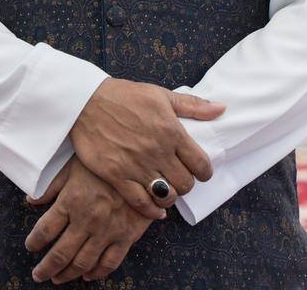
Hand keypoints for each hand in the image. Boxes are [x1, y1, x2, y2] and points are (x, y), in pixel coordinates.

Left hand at [25, 155, 156, 283]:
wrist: (141, 163)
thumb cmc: (105, 162)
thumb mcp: (74, 165)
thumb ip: (52, 185)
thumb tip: (31, 200)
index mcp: (71, 201)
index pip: (45, 230)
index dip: (34, 242)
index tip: (30, 246)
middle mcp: (86, 220)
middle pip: (60, 253)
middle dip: (46, 267)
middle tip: (38, 275)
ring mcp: (106, 231)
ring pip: (82, 262)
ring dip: (68, 274)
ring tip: (58, 279)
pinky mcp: (125, 236)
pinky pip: (109, 263)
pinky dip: (97, 273)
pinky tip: (88, 276)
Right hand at [69, 78, 224, 217]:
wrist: (86, 101)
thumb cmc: (125, 95)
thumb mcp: (160, 94)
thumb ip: (192, 105)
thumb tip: (221, 109)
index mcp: (171, 130)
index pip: (201, 165)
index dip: (204, 171)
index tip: (198, 170)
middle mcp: (157, 151)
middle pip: (186, 184)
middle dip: (186, 183)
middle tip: (178, 178)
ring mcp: (137, 165)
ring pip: (166, 196)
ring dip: (169, 196)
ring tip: (165, 188)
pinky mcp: (117, 176)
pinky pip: (141, 203)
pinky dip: (152, 211)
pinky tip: (155, 208)